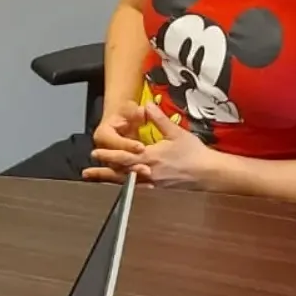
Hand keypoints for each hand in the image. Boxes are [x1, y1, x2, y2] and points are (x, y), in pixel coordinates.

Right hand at [82, 102, 143, 183]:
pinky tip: (149, 185)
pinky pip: (125, 176)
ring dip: (134, 175)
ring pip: (121, 171)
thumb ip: (137, 113)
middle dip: (132, 165)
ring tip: (148, 179)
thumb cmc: (125, 114)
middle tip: (146, 169)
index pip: (114, 142)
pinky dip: (136, 180)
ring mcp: (110, 160)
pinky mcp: (118, 167)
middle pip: (117, 161)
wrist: (120, 118)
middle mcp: (103, 149)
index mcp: (103, 134)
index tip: (141, 147)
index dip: (128, 145)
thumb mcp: (130, 110)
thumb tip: (145, 109)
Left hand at [87, 102, 217, 189]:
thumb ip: (159, 119)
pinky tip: (120, 189)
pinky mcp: (159, 191)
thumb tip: (147, 105)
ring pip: (127, 183)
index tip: (95, 153)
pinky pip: (138, 191)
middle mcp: (149, 173)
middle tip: (87, 171)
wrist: (209, 173)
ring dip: (111, 181)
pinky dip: (126, 189)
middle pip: (121, 172)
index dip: (108, 154)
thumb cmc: (194, 152)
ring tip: (97, 181)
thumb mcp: (176, 132)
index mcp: (151, 157)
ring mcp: (153, 184)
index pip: (125, 156)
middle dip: (103, 171)